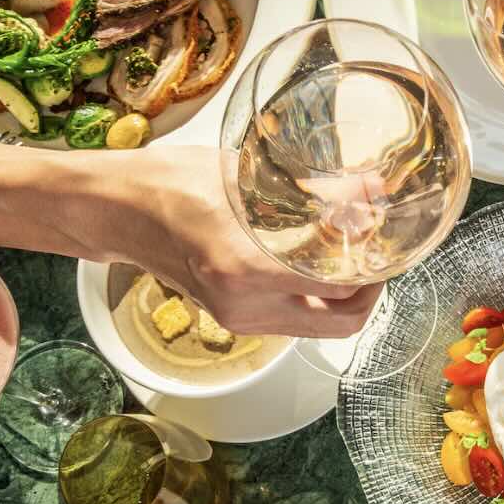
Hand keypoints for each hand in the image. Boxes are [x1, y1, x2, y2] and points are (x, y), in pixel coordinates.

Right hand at [84, 147, 380, 337]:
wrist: (115, 210)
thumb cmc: (167, 182)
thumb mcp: (246, 176)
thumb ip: (312, 190)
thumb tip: (368, 191)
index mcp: (245, 268)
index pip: (340, 287)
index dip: (376, 265)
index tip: (388, 237)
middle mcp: (243, 305)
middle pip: (340, 324)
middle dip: (371, 293)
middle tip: (380, 255)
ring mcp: (236, 318)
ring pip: (319, 327)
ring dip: (345, 299)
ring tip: (353, 255)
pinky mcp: (232, 318)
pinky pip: (294, 320)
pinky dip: (317, 298)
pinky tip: (320, 264)